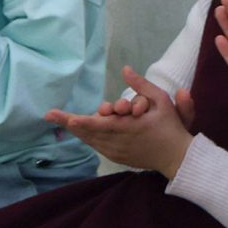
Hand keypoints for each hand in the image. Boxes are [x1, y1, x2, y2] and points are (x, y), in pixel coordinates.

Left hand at [46, 66, 193, 176]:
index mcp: (130, 127)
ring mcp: (117, 152)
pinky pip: (98, 147)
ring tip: (59, 120)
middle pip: (89, 133)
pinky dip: (88, 138)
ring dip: (77, 130)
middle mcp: (120, 142)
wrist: (177, 157)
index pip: (102, 124)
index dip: (85, 122)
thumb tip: (125, 69)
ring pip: (91, 140)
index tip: (70, 118)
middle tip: (50, 115)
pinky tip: (78, 130)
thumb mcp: (161, 101)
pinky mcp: (117, 158)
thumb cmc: (170, 126)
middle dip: (70, 123)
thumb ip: (142, 85)